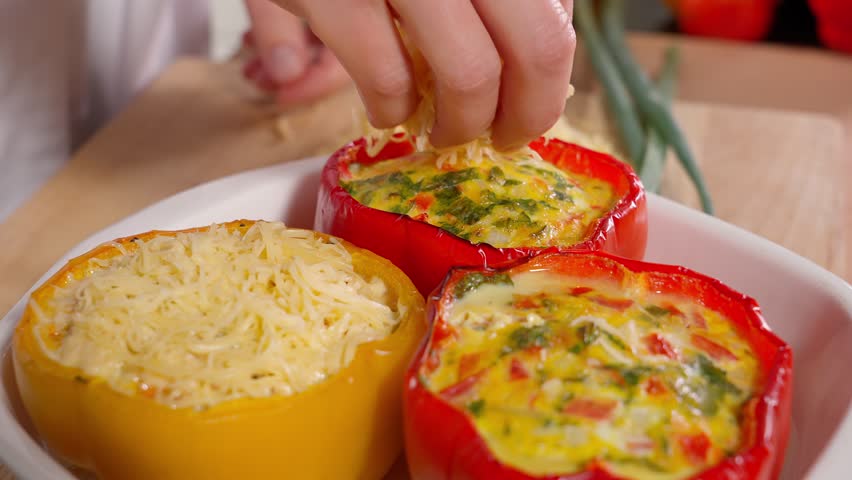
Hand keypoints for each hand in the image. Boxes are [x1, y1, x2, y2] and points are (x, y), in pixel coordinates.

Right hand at [264, 0, 575, 149]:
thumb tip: (550, 60)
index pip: (559, 15)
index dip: (550, 74)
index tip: (531, 103)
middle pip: (538, 47)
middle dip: (527, 114)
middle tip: (503, 138)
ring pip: (468, 74)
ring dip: (459, 126)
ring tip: (441, 133)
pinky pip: (388, 77)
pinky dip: (392, 110)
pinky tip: (387, 111)